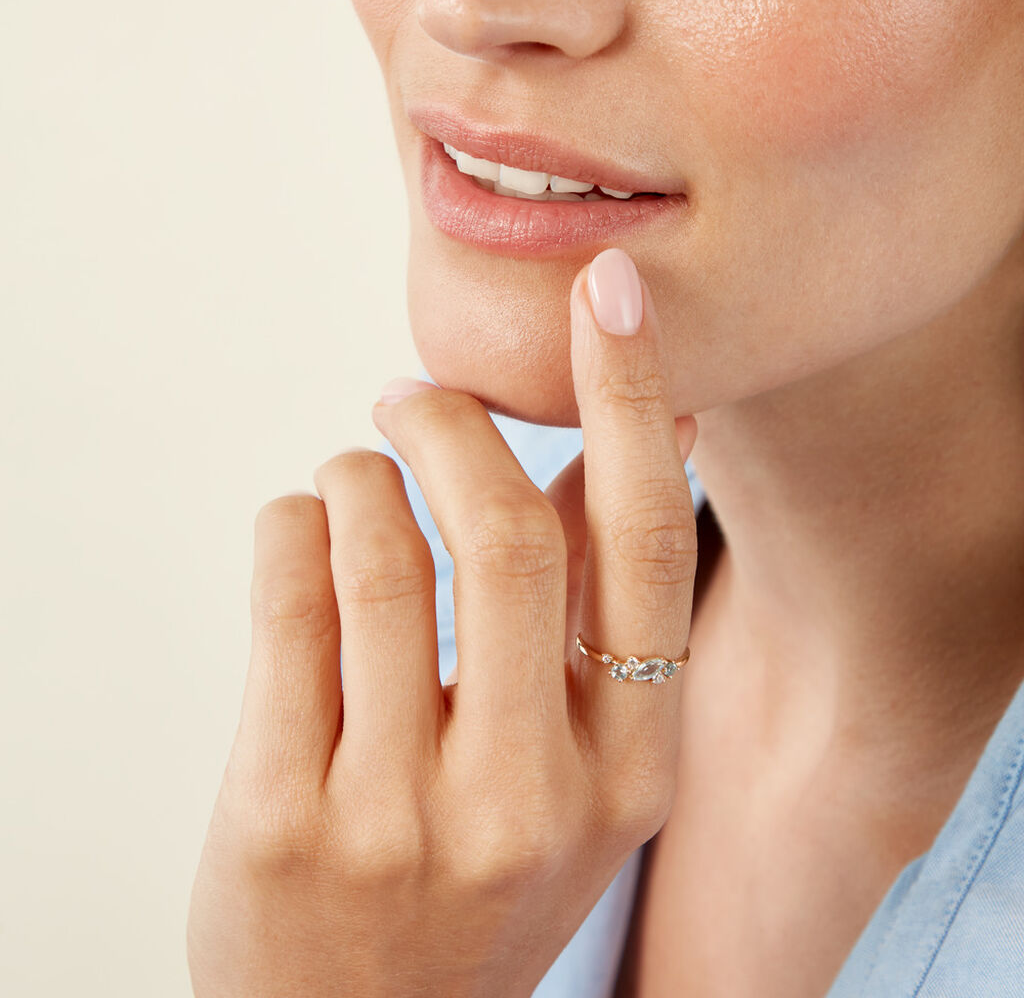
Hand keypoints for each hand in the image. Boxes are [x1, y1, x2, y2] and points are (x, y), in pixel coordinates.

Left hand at [186, 247, 698, 996]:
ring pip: (372, 547)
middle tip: (410, 395)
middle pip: (501, 530)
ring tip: (350, 486)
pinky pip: (284, 595)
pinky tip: (299, 534)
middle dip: (445, 424)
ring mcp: (399, 816)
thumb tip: (612, 444)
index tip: (607, 294)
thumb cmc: (478, 877)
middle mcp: (528, 794)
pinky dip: (290, 524)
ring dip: (355, 477)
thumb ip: (592, 609)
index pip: (639, 546)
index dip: (628, 400)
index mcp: (627, 771)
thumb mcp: (576, 770)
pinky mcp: (282, 820)